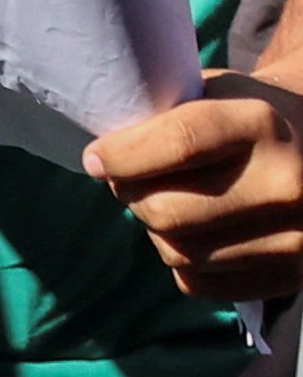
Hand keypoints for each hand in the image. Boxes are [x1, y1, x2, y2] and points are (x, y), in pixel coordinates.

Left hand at [86, 73, 302, 301]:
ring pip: (180, 253)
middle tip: (125, 181)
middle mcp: (286, 183)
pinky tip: (190, 233)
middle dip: (129, 196)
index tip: (94, 160)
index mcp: (262, 124)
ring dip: (153, 230)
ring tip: (159, 204)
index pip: (177, 143)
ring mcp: (297, 237)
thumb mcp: (214, 92)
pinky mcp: (293, 276)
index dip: (121, 156)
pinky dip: (180, 262)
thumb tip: (101, 160)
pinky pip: (201, 283)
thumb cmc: (247, 113)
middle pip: (168, 210)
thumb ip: (162, 116)